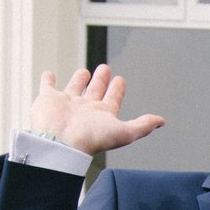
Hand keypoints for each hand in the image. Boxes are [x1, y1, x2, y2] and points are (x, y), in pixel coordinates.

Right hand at [28, 65, 164, 155]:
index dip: (117, 89)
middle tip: (106, 68)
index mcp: (102, 115)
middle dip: (101, 80)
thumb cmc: (91, 139)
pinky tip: (49, 74)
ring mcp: (66, 104)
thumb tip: (162, 121)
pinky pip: (47, 86)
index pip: (112, 98)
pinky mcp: (47, 99)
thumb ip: (142, 126)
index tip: (120, 80)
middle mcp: (85, 109)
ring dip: (80, 80)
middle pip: (95, 91)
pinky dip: (47, 80)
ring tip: (85, 72)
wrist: (60, 142)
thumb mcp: (124, 132)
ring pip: (74, 88)